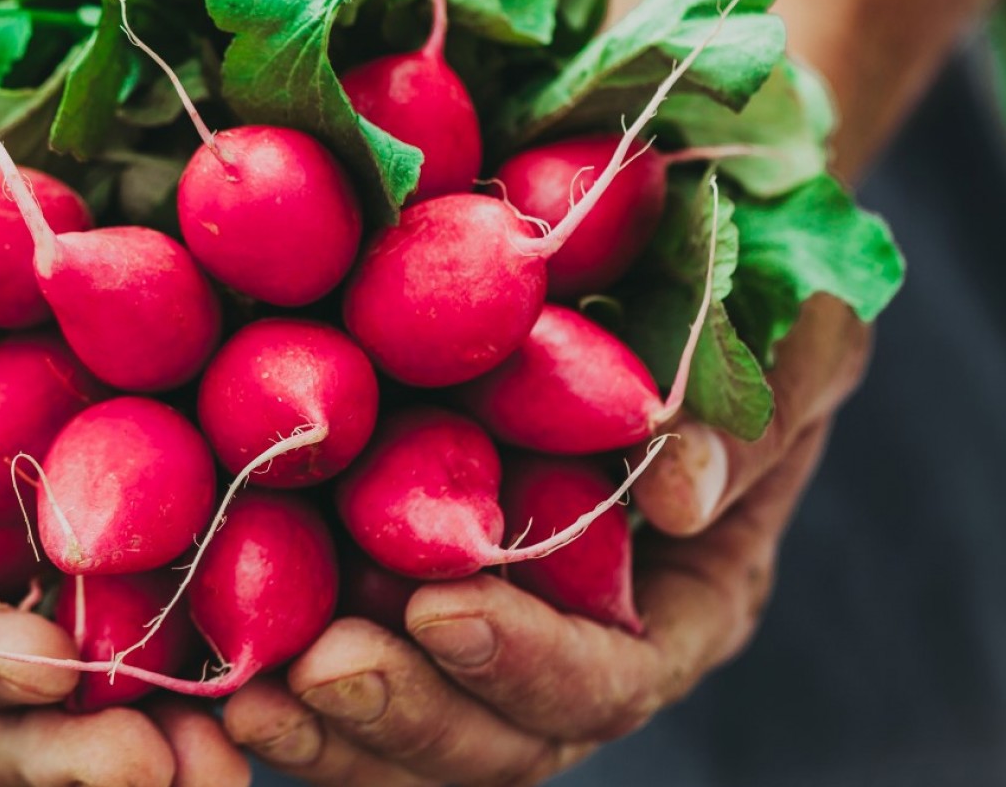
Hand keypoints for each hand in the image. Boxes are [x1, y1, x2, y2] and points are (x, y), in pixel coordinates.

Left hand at [221, 297, 869, 785]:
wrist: (661, 266)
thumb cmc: (748, 294)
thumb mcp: (792, 332)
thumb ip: (757, 411)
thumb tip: (681, 493)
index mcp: (683, 607)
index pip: (607, 679)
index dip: (526, 660)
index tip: (440, 606)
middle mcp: (583, 651)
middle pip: (499, 741)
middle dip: (408, 714)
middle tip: (320, 672)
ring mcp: (490, 642)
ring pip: (411, 740)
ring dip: (330, 732)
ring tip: (244, 697)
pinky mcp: (399, 604)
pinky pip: (343, 676)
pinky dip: (284, 681)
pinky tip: (213, 664)